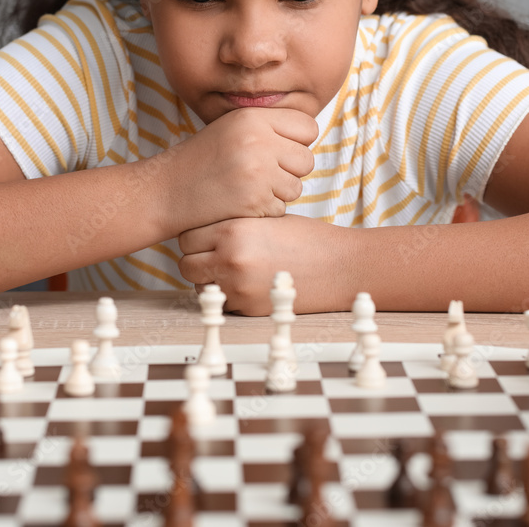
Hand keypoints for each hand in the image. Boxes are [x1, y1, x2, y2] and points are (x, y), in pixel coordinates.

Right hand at [161, 108, 317, 234]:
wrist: (166, 191)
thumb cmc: (201, 160)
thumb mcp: (232, 128)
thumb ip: (268, 127)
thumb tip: (309, 134)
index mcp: (253, 118)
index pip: (307, 127)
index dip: (298, 141)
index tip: (281, 150)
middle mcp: (258, 141)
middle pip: (306, 159)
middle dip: (291, 170)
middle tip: (265, 174)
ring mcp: (258, 173)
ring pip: (296, 187)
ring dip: (279, 192)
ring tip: (250, 187)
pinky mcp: (255, 201)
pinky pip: (281, 208)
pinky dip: (265, 210)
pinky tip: (241, 202)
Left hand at [177, 214, 349, 314]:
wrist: (343, 267)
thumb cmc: (309, 239)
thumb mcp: (268, 218)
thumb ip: (234, 224)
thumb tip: (204, 230)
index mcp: (235, 229)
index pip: (187, 236)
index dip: (195, 237)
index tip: (205, 237)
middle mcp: (231, 259)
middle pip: (186, 264)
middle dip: (196, 260)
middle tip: (213, 255)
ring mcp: (239, 288)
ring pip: (200, 287)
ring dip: (209, 280)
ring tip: (233, 270)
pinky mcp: (249, 310)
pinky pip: (222, 304)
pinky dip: (228, 296)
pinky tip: (248, 284)